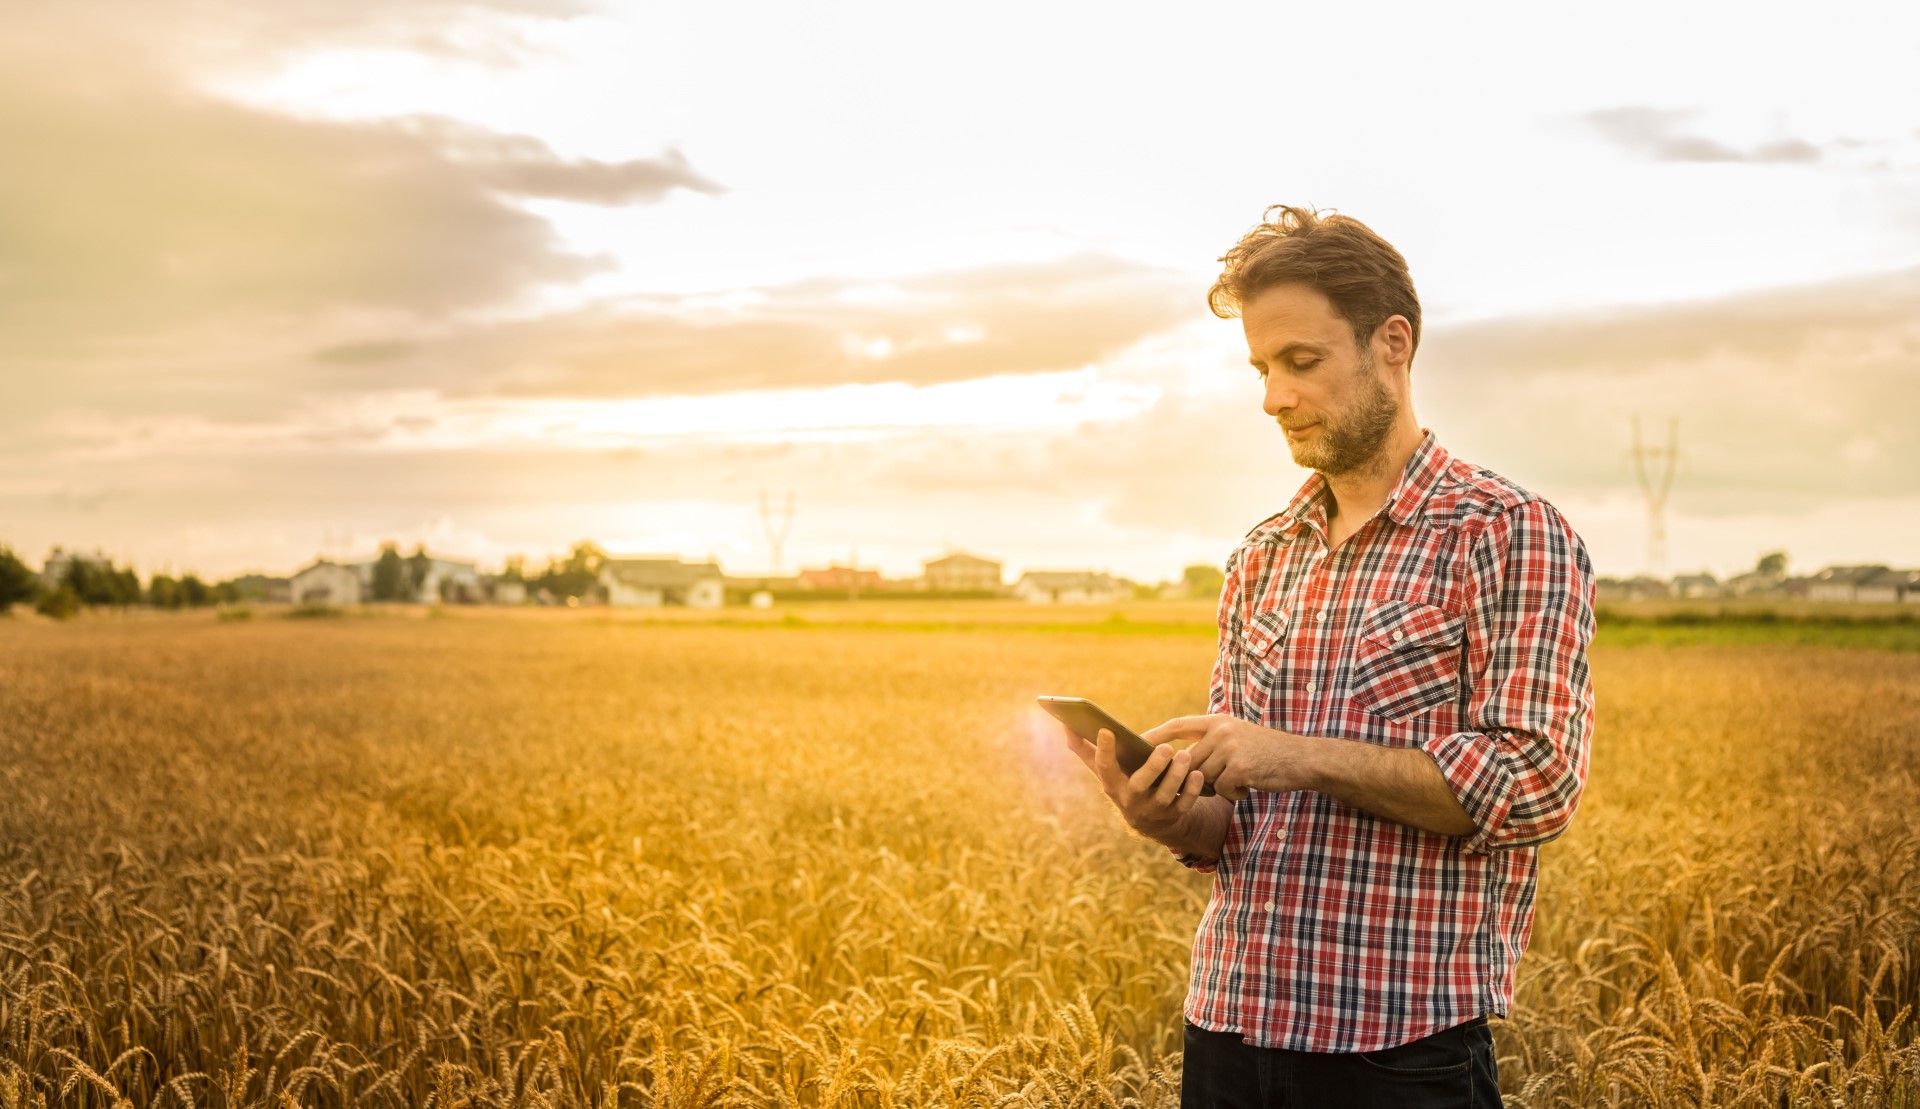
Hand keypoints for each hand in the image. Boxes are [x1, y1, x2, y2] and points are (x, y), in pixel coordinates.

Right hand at [1058, 726, 1207, 844]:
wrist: (1146, 820)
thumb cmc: (1122, 783)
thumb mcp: (1104, 770)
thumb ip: (1085, 749)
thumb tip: (1065, 724)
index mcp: (1112, 784)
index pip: (1103, 767)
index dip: (1103, 750)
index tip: (1105, 729)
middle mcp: (1130, 799)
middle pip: (1140, 785)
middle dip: (1153, 767)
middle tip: (1166, 748)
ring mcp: (1153, 809)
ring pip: (1165, 795)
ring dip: (1176, 776)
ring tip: (1184, 756)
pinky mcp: (1173, 815)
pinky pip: (1185, 805)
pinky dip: (1192, 790)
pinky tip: (1198, 773)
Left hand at [1146, 714, 1310, 800]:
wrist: (1302, 759)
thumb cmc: (1268, 753)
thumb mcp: (1238, 737)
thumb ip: (1212, 743)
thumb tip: (1180, 760)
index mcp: (1218, 721)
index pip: (1178, 725)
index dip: (1156, 735)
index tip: (1137, 744)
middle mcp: (1221, 730)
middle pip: (1189, 761)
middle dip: (1198, 777)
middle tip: (1223, 779)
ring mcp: (1229, 748)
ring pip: (1205, 778)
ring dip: (1222, 786)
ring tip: (1243, 779)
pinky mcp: (1239, 767)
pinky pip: (1222, 789)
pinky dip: (1235, 793)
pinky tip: (1250, 786)